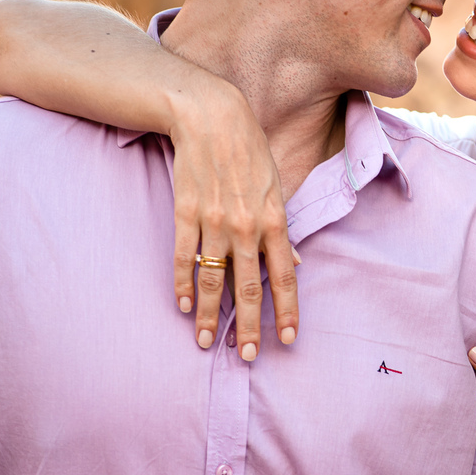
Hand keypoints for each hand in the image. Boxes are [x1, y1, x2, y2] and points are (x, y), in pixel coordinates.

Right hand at [168, 82, 298, 359]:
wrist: (213, 118)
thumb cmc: (250, 152)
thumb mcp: (278, 186)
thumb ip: (282, 229)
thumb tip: (293, 263)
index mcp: (274, 219)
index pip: (285, 275)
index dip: (287, 309)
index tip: (287, 338)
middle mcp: (246, 226)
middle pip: (248, 287)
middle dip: (247, 326)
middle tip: (246, 357)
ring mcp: (214, 221)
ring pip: (211, 279)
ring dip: (207, 314)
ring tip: (204, 341)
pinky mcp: (186, 213)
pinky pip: (183, 257)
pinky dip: (182, 283)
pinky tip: (181, 305)